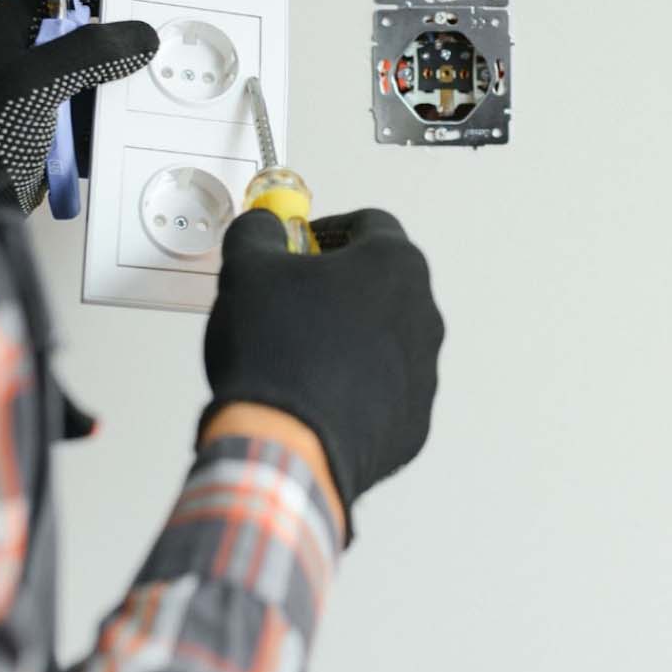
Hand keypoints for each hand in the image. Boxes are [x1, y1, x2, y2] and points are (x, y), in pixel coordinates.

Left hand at [0, 0, 156, 213]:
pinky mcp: (47, 132)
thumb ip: (89, 52)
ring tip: (143, 102)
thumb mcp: (33, 82)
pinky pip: (88, 120)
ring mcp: (35, 95)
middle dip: (119, 53)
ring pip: (93, 82)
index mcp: (8, 27)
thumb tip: (139, 36)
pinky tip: (122, 134)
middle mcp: (22, 56)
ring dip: (114, 96)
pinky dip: (106, 128)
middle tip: (157, 59)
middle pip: (87, 40)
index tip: (148, 7)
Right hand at [200, 209, 444, 539]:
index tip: (300, 246)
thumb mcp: (248, 266)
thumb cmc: (275, 350)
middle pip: (383, 282)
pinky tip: (313, 395)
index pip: (370, 224)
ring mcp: (424, 372)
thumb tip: (264, 228)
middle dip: (341, 283)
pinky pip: (384, 391)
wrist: (286, 447)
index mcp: (394, 265)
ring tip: (299, 353)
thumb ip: (259, 232)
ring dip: (350, 336)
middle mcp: (423, 314)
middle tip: (294, 298)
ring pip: (386, 338)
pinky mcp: (413, 422)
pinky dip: (355, 386)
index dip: (329, 229)